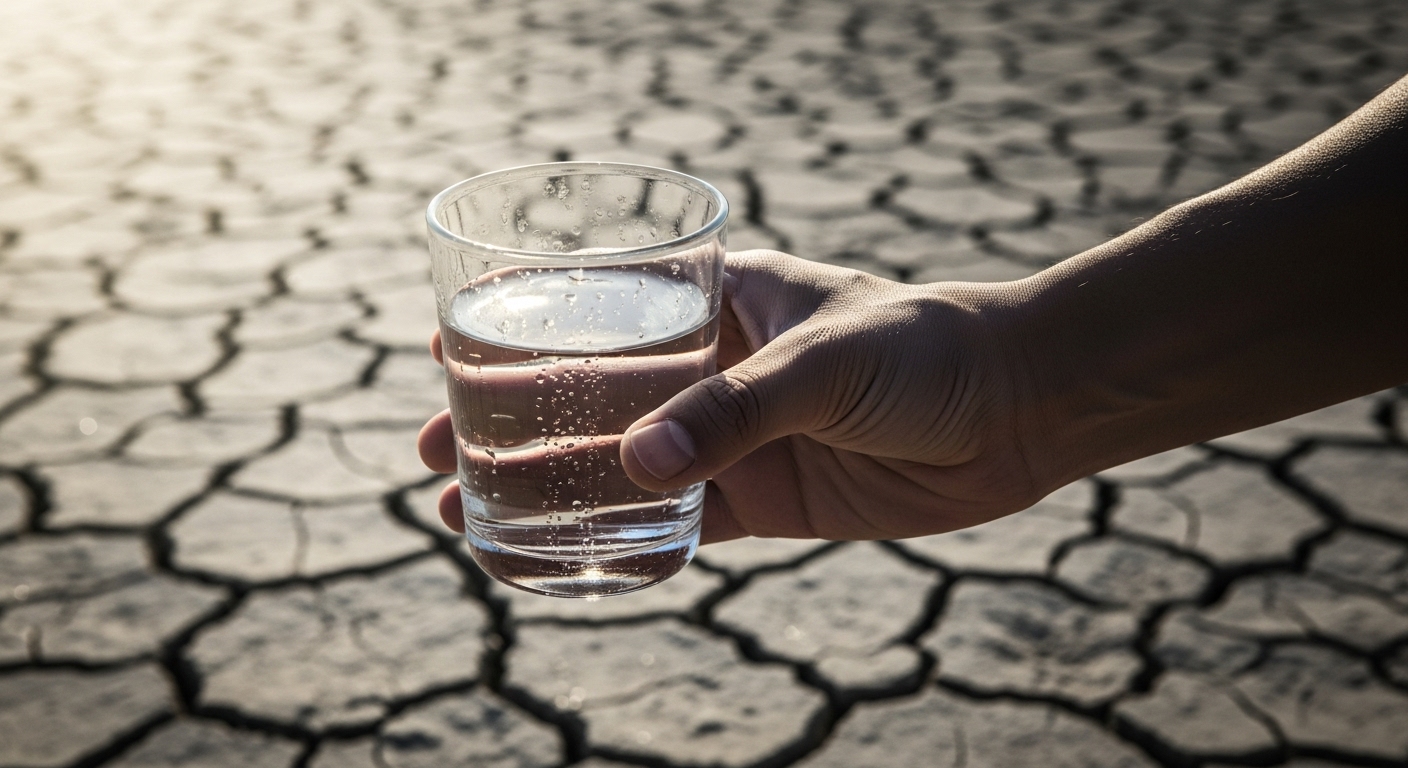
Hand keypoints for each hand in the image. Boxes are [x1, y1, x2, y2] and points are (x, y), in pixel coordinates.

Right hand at [418, 251, 1047, 543]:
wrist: (1017, 412)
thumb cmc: (925, 349)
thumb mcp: (824, 361)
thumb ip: (735, 411)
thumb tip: (640, 468)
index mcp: (717, 303)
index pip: (597, 306)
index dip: (518, 327)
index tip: (444, 347)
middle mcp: (712, 369)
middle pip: (588, 395)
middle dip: (510, 421)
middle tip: (433, 450)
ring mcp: (734, 438)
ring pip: (620, 466)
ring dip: (549, 487)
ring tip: (468, 511)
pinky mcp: (765, 500)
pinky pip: (678, 526)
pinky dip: (622, 543)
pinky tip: (565, 558)